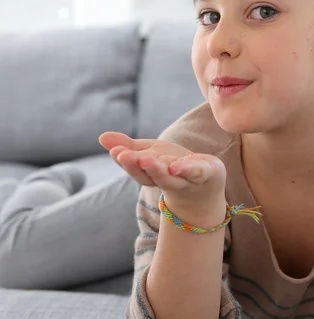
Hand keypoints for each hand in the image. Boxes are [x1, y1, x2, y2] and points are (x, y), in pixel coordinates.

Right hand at [99, 132, 225, 212]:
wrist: (207, 181)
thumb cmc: (173, 165)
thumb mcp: (150, 152)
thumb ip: (128, 146)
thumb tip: (101, 137)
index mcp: (150, 174)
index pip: (135, 168)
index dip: (125, 161)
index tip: (115, 151)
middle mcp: (165, 180)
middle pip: (149, 176)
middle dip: (136, 166)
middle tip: (124, 156)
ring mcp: (185, 179)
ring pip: (170, 178)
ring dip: (157, 170)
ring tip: (146, 159)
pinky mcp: (204, 173)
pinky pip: (196, 172)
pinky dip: (187, 170)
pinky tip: (177, 165)